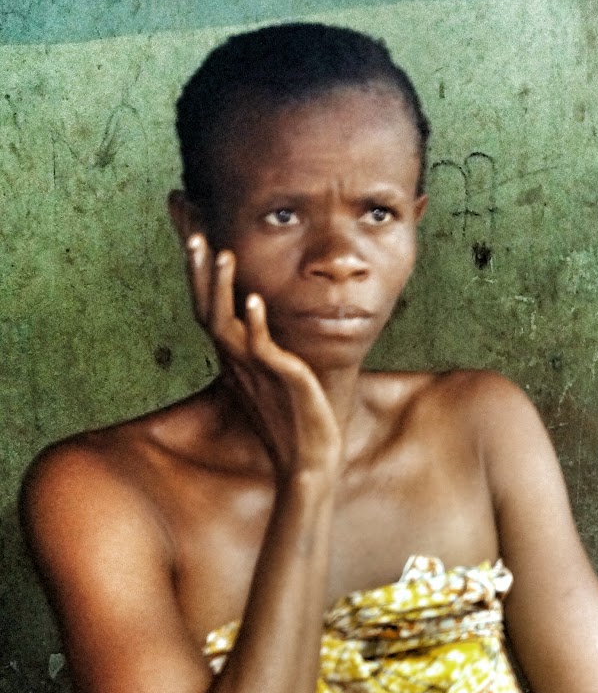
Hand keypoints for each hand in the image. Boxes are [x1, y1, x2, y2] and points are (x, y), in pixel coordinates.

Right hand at [185, 234, 341, 478]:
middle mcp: (237, 361)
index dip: (199, 276)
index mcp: (234, 357)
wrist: (308, 457)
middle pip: (206, 309)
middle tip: (194, 234)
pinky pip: (262, 347)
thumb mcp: (273, 374)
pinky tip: (256, 298)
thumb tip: (262, 322)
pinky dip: (257, 322)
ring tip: (223, 254)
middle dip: (199, 272)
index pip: (208, 308)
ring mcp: (255, 370)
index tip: (195, 240)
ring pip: (227, 323)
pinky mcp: (280, 379)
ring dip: (222, 288)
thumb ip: (263, 348)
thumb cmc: (292, 416)